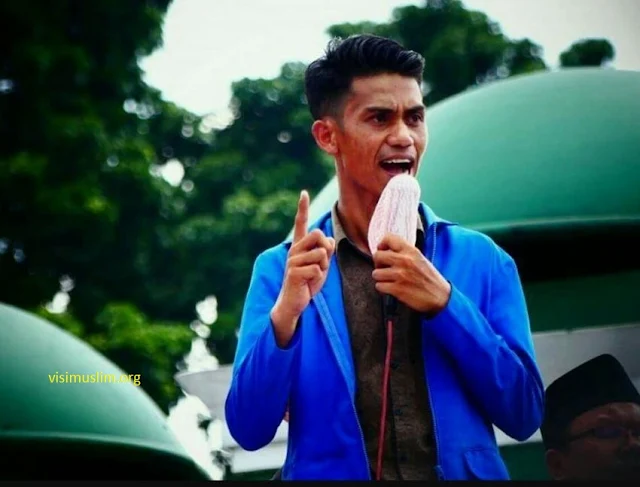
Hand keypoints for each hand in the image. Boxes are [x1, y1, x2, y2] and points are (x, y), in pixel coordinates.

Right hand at [271, 190, 334, 346]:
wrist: (294, 303)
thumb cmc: (307, 283)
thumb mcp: (321, 266)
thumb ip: (326, 251)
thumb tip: (329, 241)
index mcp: (300, 246)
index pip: (301, 224)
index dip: (302, 208)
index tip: (304, 193)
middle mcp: (294, 250)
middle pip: (318, 234)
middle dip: (327, 249)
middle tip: (321, 264)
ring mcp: (292, 260)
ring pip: (321, 254)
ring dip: (323, 267)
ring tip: (313, 276)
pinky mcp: (293, 272)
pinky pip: (317, 268)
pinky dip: (318, 278)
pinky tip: (308, 283)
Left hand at [372, 233, 450, 315]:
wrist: (440, 296)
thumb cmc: (430, 279)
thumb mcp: (420, 259)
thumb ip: (405, 253)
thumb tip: (387, 251)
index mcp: (411, 251)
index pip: (389, 238)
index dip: (382, 245)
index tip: (383, 251)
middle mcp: (404, 261)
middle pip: (377, 256)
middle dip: (378, 263)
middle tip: (384, 268)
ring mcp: (400, 275)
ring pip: (376, 273)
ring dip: (380, 278)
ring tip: (389, 280)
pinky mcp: (397, 289)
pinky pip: (379, 286)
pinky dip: (383, 289)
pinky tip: (390, 289)